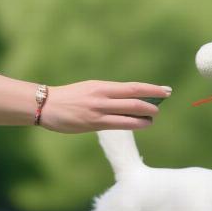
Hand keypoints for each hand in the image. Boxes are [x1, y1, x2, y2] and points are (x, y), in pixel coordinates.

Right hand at [40, 81, 171, 132]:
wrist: (45, 105)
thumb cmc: (70, 97)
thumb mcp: (91, 88)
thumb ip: (110, 93)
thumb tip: (132, 98)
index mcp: (102, 86)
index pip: (133, 87)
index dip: (152, 89)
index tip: (166, 90)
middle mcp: (103, 96)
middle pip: (135, 99)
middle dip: (153, 103)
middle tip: (163, 104)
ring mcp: (99, 110)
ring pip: (130, 113)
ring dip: (146, 116)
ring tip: (153, 118)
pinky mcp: (94, 124)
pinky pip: (120, 124)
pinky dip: (134, 124)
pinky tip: (142, 124)